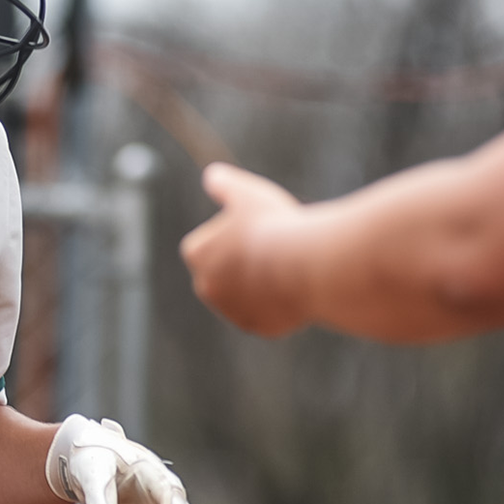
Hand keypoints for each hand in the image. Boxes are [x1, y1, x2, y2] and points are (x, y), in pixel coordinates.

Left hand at [180, 163, 308, 336]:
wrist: (306, 264)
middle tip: (272, 247)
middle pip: (224, 273)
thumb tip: (212, 176)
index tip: (252, 229)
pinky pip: (270, 315)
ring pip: (247, 295)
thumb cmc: (273, 225)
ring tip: (288, 265)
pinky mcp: (260, 327)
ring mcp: (233, 311)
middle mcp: (207, 287)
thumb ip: (223, 183)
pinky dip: (281, 305)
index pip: (204, 244)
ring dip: (262, 285)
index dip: (229, 235)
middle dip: (242, 264)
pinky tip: (297, 287)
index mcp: (197, 254)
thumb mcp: (246, 192)